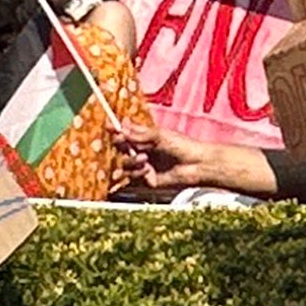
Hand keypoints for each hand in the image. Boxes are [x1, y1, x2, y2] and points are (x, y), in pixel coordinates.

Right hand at [113, 126, 274, 203]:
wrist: (197, 164)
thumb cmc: (183, 146)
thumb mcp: (159, 136)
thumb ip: (139, 134)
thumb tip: (122, 126)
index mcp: (147, 138)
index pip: (126, 133)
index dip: (117, 130)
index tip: (109, 126)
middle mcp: (144, 151)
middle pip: (122, 147)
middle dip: (121, 144)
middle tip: (123, 141)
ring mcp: (144, 166)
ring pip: (125, 163)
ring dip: (131, 160)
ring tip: (144, 158)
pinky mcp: (147, 180)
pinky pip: (132, 176)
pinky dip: (136, 172)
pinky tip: (146, 169)